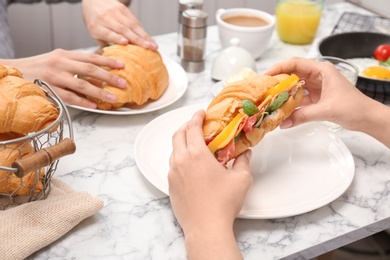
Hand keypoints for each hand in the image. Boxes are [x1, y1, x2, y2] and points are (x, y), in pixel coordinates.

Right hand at [2, 48, 126, 107]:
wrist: (16, 72)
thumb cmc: (40, 68)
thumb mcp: (58, 59)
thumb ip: (77, 63)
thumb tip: (100, 66)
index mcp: (65, 55)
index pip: (91, 57)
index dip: (108, 61)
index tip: (122, 65)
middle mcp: (60, 63)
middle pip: (89, 69)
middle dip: (108, 76)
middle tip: (122, 83)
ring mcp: (54, 77)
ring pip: (81, 84)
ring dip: (99, 92)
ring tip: (112, 98)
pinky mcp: (48, 89)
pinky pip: (69, 97)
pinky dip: (83, 102)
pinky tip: (93, 106)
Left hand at [82, 0, 157, 49]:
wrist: (94, 2)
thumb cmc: (95, 23)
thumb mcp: (94, 34)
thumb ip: (104, 45)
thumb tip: (115, 60)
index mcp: (96, 27)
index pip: (108, 32)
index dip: (117, 37)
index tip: (125, 43)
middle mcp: (106, 18)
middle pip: (123, 29)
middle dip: (137, 39)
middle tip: (148, 48)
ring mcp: (115, 13)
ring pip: (132, 25)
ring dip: (144, 36)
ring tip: (153, 46)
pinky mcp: (123, 9)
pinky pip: (135, 21)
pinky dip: (143, 31)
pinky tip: (150, 39)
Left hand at [168, 110, 251, 258]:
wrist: (206, 227)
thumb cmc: (223, 202)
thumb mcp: (240, 179)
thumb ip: (243, 162)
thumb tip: (245, 153)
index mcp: (196, 154)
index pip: (192, 127)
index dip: (196, 117)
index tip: (200, 113)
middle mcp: (180, 161)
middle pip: (177, 135)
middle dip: (186, 126)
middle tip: (196, 125)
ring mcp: (173, 174)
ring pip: (173, 151)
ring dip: (182, 143)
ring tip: (194, 145)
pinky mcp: (170, 186)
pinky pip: (173, 166)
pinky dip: (180, 158)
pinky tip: (191, 165)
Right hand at [264, 57, 372, 131]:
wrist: (367, 118)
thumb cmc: (354, 107)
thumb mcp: (326, 110)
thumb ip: (303, 115)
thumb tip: (284, 122)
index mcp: (322, 70)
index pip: (295, 64)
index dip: (279, 68)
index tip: (266, 76)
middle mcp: (318, 76)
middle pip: (293, 74)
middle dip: (278, 81)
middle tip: (264, 89)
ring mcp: (317, 87)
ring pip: (295, 87)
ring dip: (284, 93)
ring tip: (271, 100)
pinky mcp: (317, 98)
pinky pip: (300, 98)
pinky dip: (292, 103)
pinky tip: (283, 110)